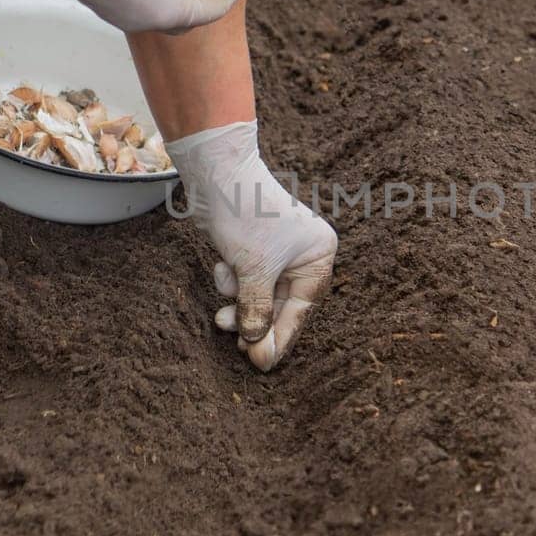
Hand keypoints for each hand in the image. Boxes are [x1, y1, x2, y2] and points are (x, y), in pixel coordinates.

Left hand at [164, 121, 337, 370]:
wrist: (216, 172)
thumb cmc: (244, 214)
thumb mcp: (253, 271)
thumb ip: (257, 310)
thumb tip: (257, 346)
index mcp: (319, 256)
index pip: (301, 309)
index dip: (281, 338)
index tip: (262, 363)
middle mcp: (304, 255)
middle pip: (281, 305)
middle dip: (256, 322)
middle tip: (237, 346)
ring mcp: (279, 252)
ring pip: (261, 296)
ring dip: (240, 305)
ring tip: (220, 316)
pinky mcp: (255, 250)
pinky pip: (247, 281)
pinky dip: (233, 283)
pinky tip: (222, 268)